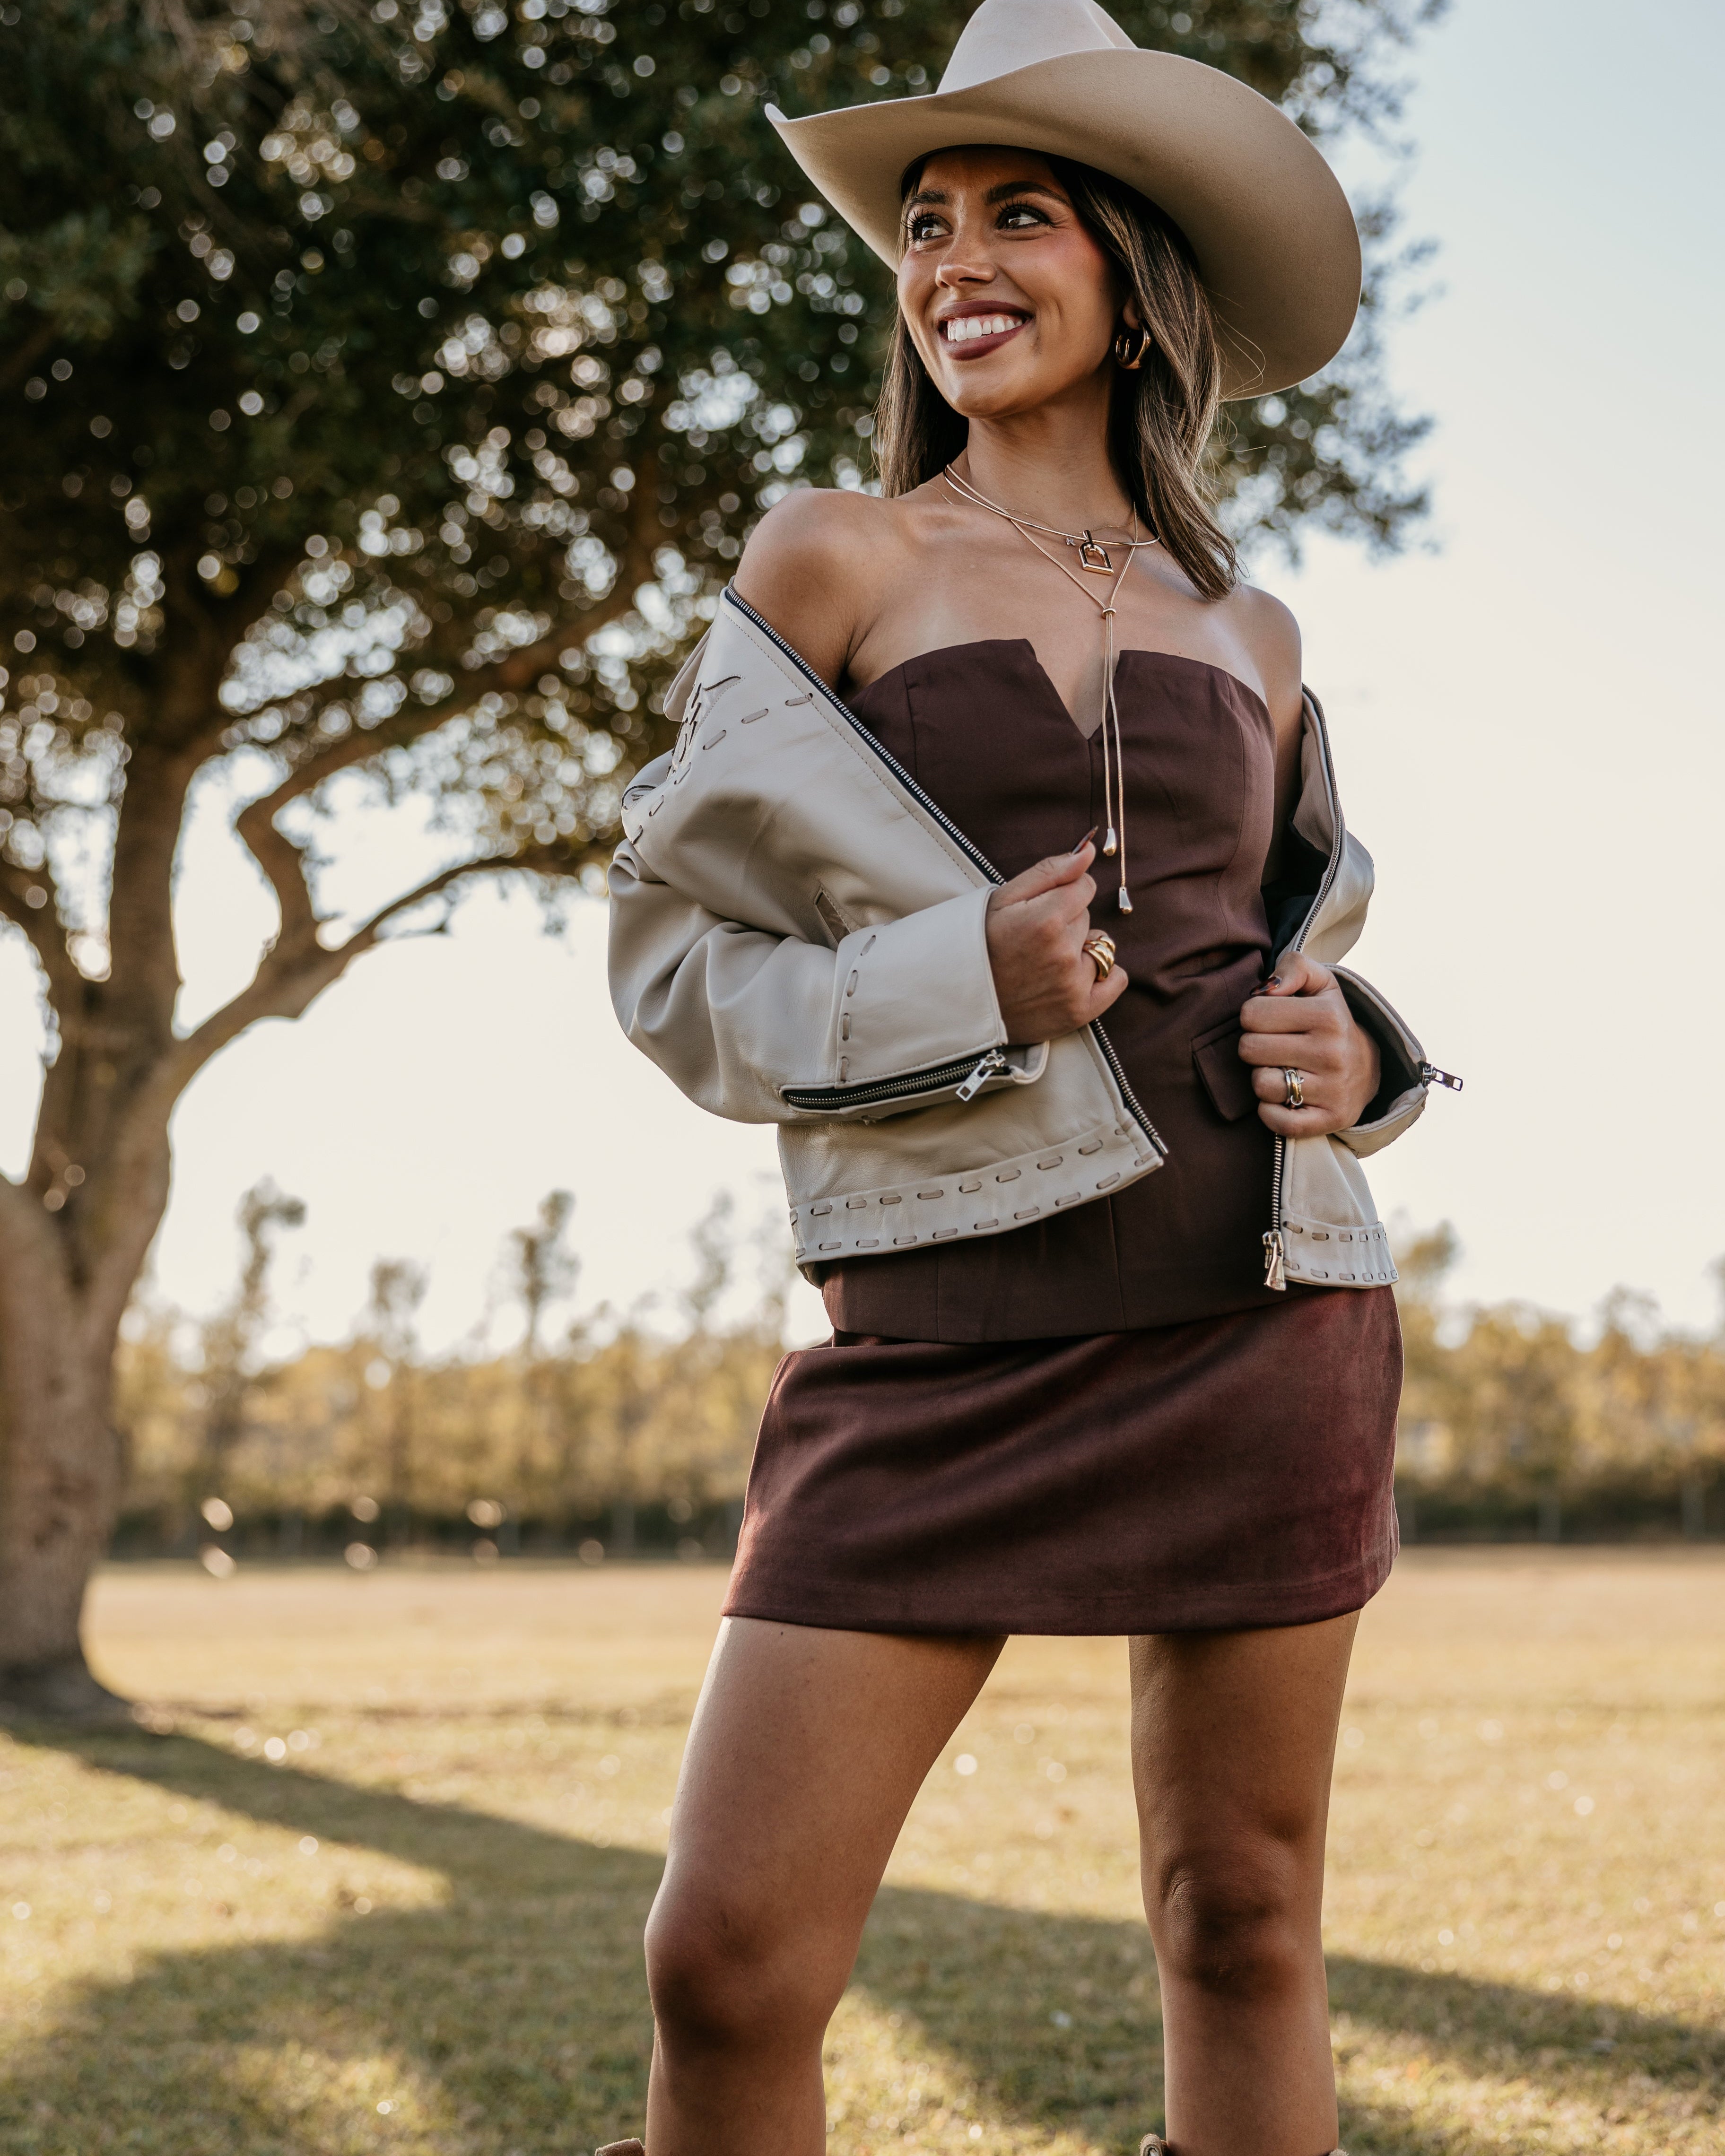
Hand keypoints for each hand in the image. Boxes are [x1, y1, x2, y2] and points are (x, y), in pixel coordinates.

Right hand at [985, 838, 1128, 1042]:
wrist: (960, 999)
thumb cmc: (980, 943)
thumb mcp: (1004, 898)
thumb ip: (1050, 871)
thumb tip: (1088, 851)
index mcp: (1046, 920)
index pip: (1085, 887)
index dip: (1063, 894)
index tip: (1041, 909)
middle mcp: (1063, 954)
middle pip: (1088, 918)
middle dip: (1067, 923)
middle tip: (1033, 941)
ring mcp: (1073, 986)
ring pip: (1100, 946)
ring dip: (1081, 950)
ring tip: (1046, 963)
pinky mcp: (1080, 1011)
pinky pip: (1116, 979)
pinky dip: (1103, 975)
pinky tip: (1076, 976)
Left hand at [1238, 949, 1380, 1135]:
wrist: (1368, 1068)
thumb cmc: (1330, 1021)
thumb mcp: (1320, 983)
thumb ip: (1293, 968)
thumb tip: (1267, 988)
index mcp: (1328, 1016)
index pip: (1251, 1013)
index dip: (1253, 1016)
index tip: (1270, 1021)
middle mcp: (1332, 1054)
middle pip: (1249, 1049)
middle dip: (1254, 1046)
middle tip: (1273, 1046)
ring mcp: (1332, 1090)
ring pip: (1260, 1085)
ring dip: (1261, 1077)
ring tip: (1280, 1069)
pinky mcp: (1328, 1121)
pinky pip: (1276, 1120)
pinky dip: (1270, 1110)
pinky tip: (1283, 1097)